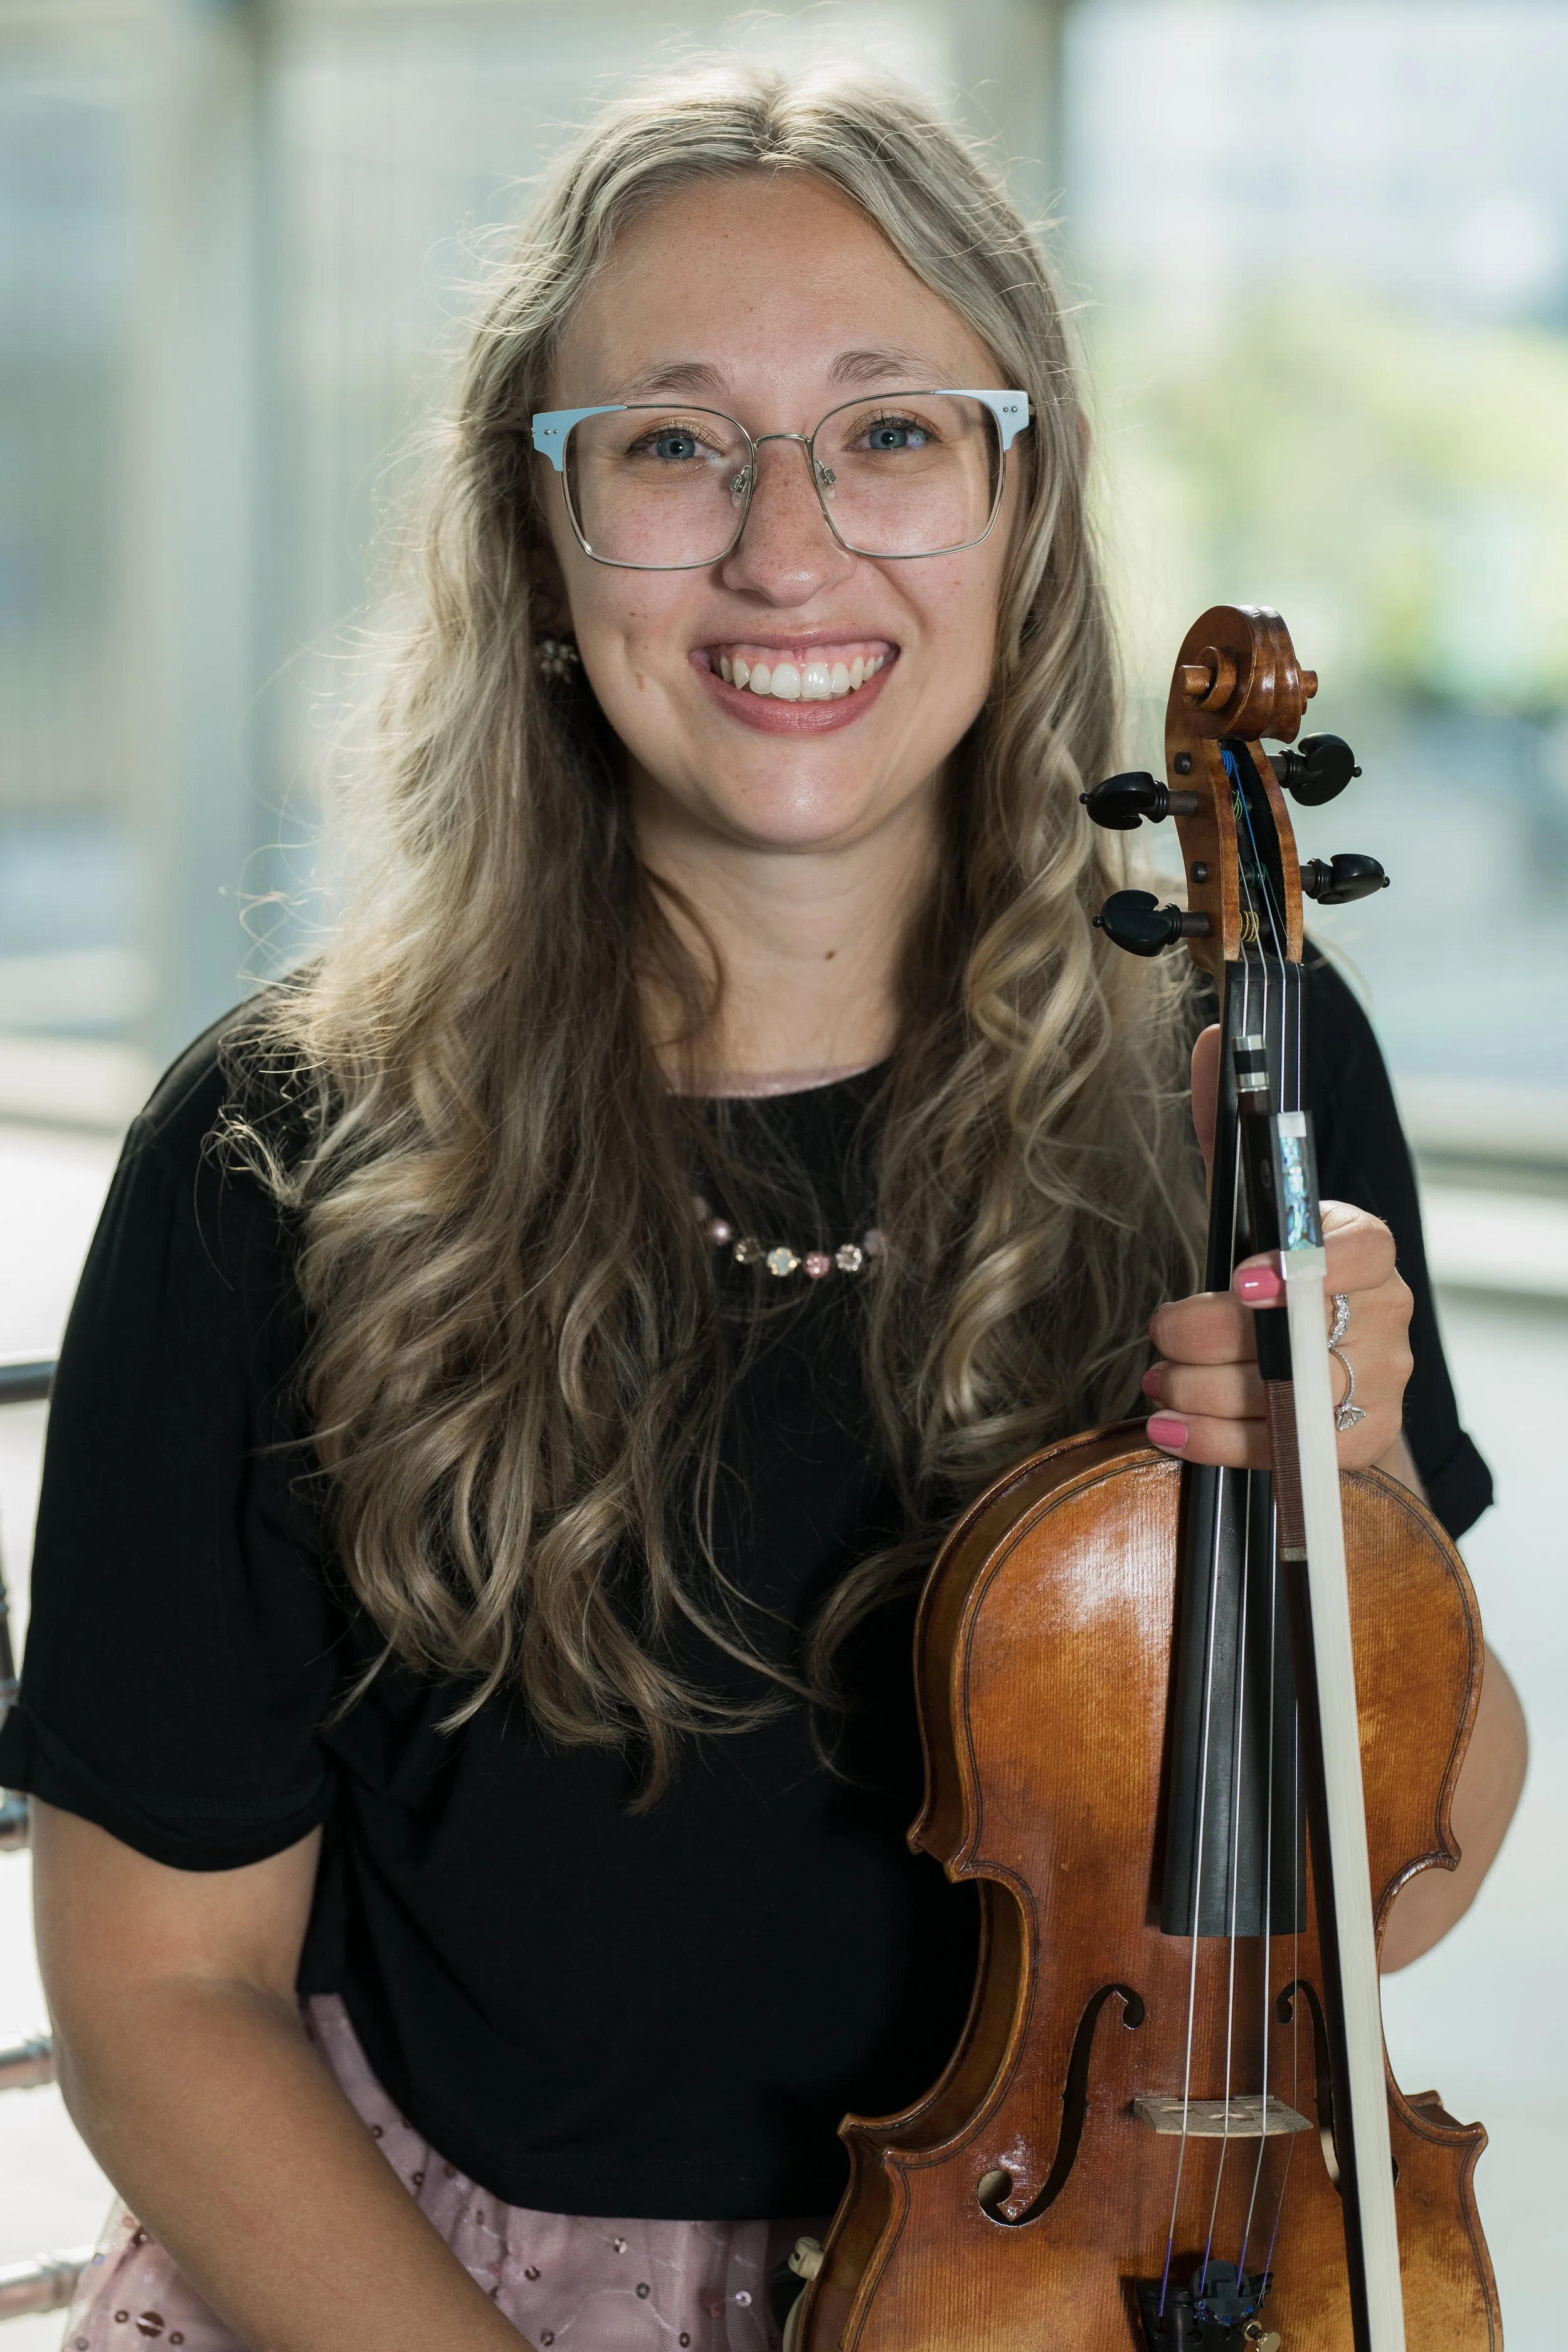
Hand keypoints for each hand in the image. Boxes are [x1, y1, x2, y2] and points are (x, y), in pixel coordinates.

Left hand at [1141, 1026, 1414, 1474]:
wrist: (1320, 1371)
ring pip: (1294, 1399)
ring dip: (1209, 1394)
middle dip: (1219, 1339)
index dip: (1299, 1269)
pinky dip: (1223, 1445)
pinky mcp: (1356, 1444)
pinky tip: (1172, 1431)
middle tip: (1160, 1337)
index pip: (1355, 1254)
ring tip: (1157, 1384)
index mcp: (1364, 1248)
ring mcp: (1377, 1383)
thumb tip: (1212, 1040)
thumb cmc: (1277, 1277)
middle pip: (1306, 1334)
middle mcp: (1383, 1315)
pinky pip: (1291, 1453)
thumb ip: (1231, 1132)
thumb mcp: (1254, 1202)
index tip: (1242, 1281)